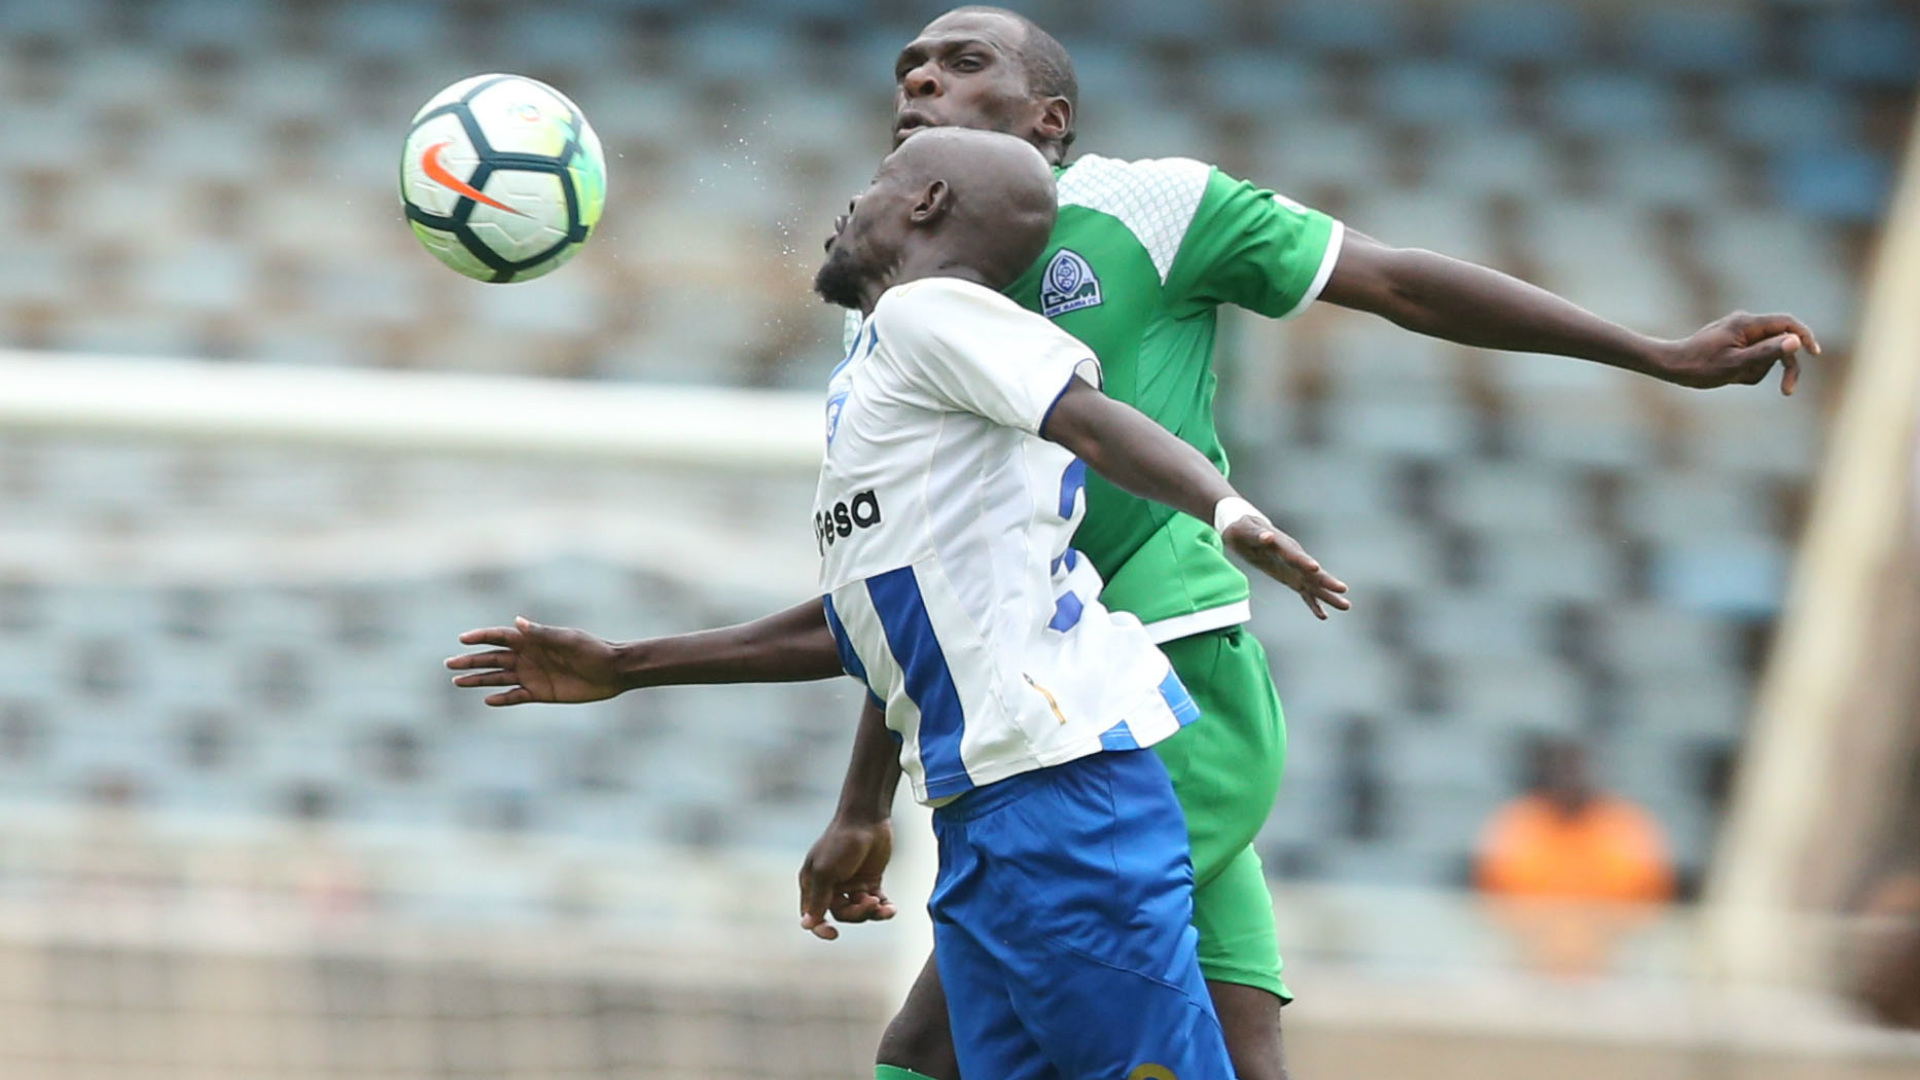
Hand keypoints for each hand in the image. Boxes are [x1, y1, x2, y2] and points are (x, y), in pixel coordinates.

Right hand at [445, 617, 624, 705]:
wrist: (612, 672)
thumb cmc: (592, 650)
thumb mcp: (568, 640)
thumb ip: (542, 633)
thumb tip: (517, 621)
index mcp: (533, 640)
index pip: (500, 636)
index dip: (481, 637)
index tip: (462, 639)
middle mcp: (528, 657)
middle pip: (493, 658)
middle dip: (471, 661)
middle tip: (449, 665)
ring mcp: (532, 675)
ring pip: (499, 678)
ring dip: (479, 680)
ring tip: (457, 682)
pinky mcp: (540, 693)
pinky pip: (516, 697)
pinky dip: (502, 699)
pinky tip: (487, 700)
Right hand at [799, 817, 894, 940]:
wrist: (868, 819)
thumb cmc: (841, 842)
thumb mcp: (826, 872)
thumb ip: (818, 899)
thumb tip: (806, 926)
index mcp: (814, 884)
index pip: (813, 915)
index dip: (821, 928)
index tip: (833, 934)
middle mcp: (831, 886)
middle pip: (842, 915)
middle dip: (857, 914)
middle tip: (869, 902)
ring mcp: (851, 884)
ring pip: (860, 911)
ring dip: (871, 911)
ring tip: (882, 904)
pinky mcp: (870, 881)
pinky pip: (875, 903)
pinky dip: (883, 908)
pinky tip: (891, 908)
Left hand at [1223, 518, 1350, 619]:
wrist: (1247, 531)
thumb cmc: (1244, 529)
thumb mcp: (1246, 530)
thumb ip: (1257, 535)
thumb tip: (1267, 537)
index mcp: (1283, 545)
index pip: (1295, 555)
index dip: (1304, 561)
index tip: (1315, 568)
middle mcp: (1294, 557)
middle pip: (1312, 571)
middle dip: (1327, 581)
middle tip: (1343, 589)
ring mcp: (1295, 569)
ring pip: (1315, 584)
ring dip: (1329, 595)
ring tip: (1346, 606)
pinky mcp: (1292, 578)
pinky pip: (1305, 593)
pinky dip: (1313, 604)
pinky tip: (1323, 616)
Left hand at [1655, 311, 1820, 394]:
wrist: (1672, 366)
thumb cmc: (1700, 366)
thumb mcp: (1736, 364)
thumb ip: (1767, 352)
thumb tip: (1795, 341)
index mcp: (1747, 323)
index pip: (1787, 323)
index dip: (1804, 336)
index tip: (1815, 353)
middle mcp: (1746, 324)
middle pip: (1780, 341)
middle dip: (1783, 365)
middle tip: (1787, 390)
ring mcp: (1740, 333)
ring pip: (1767, 353)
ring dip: (1758, 370)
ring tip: (1735, 377)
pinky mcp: (1736, 343)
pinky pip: (1754, 358)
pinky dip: (1748, 371)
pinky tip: (1731, 376)